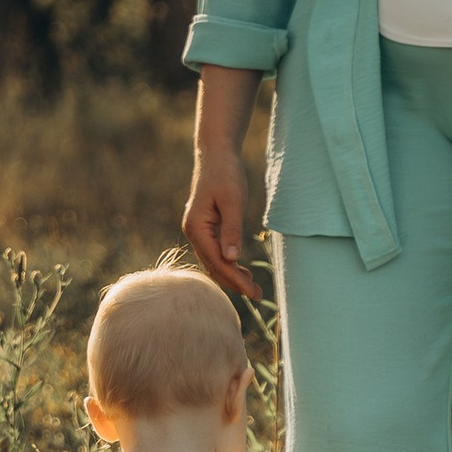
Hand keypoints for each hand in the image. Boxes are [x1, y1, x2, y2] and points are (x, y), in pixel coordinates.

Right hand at [181, 150, 258, 301]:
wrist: (216, 155)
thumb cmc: (226, 174)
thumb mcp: (233, 202)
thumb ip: (232, 230)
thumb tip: (232, 260)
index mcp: (196, 227)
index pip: (217, 261)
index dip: (235, 278)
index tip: (253, 292)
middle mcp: (193, 231)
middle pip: (213, 265)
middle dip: (234, 282)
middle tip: (258, 296)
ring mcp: (198, 230)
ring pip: (213, 260)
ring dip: (231, 275)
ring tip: (252, 287)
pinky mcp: (205, 227)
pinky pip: (215, 251)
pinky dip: (228, 263)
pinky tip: (241, 270)